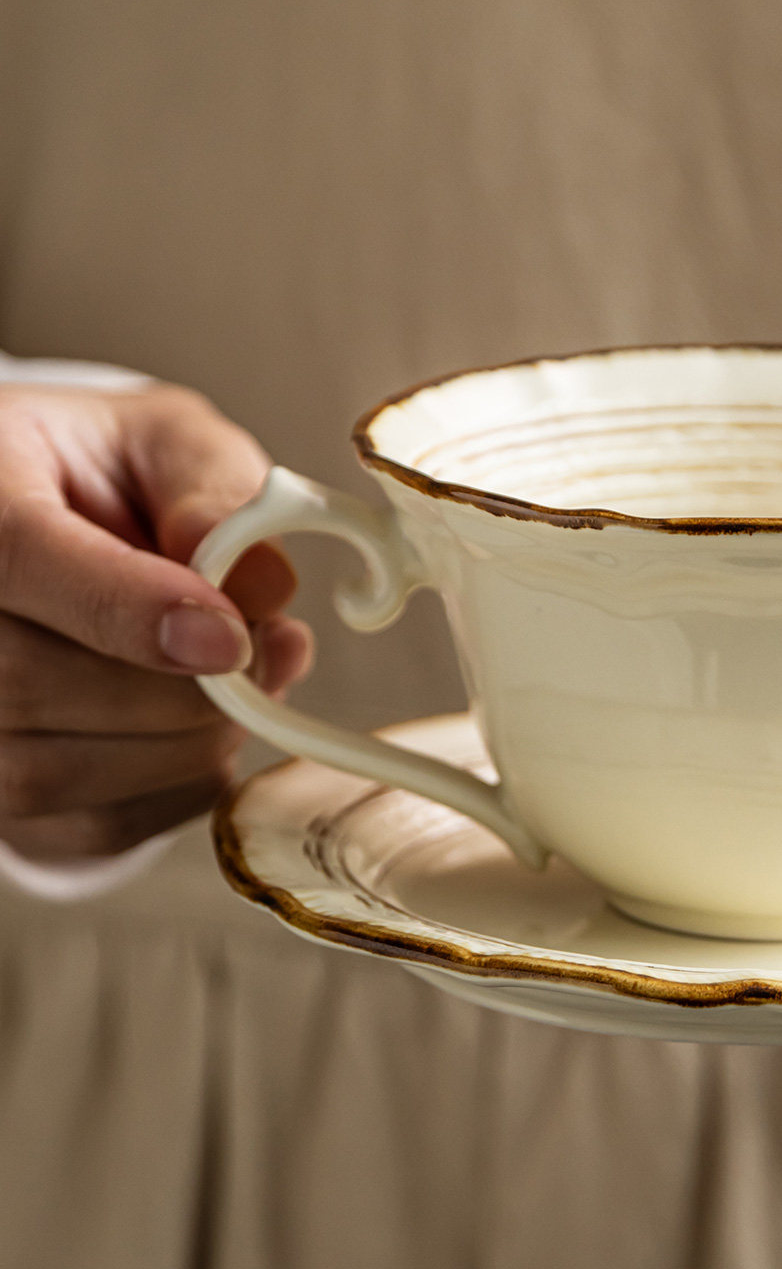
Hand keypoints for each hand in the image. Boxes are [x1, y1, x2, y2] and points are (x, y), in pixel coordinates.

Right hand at [0, 379, 310, 859]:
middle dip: (180, 686)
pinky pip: (87, 826)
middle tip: (270, 654)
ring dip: (184, 738)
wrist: (56, 533)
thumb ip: (214, 489)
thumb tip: (255, 578)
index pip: (17, 559)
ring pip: (53, 770)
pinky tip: (198, 728)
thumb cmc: (112, 480)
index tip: (230, 640)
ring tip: (236, 683)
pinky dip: (173, 784)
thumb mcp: (169, 442)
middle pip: (30, 681)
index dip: (127, 610)